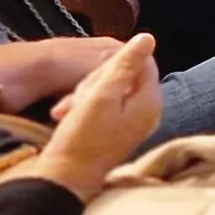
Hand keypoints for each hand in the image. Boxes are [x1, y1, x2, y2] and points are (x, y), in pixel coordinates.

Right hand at [21, 35, 159, 198]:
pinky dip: (84, 106)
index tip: (93, 78)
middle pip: (126, 76)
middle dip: (96, 81)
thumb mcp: (102, 94)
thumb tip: (148, 38)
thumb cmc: (82, 135)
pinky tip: (65, 114)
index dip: (115, 63)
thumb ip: (126, 65)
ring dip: (85, 94)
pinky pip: (104, 106)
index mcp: (150, 101)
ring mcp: (132, 123)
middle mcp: (147, 112)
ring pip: (110, 90)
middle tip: (77, 95)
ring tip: (67, 108)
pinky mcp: (116, 131)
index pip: (143, 63)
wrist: (64, 176)